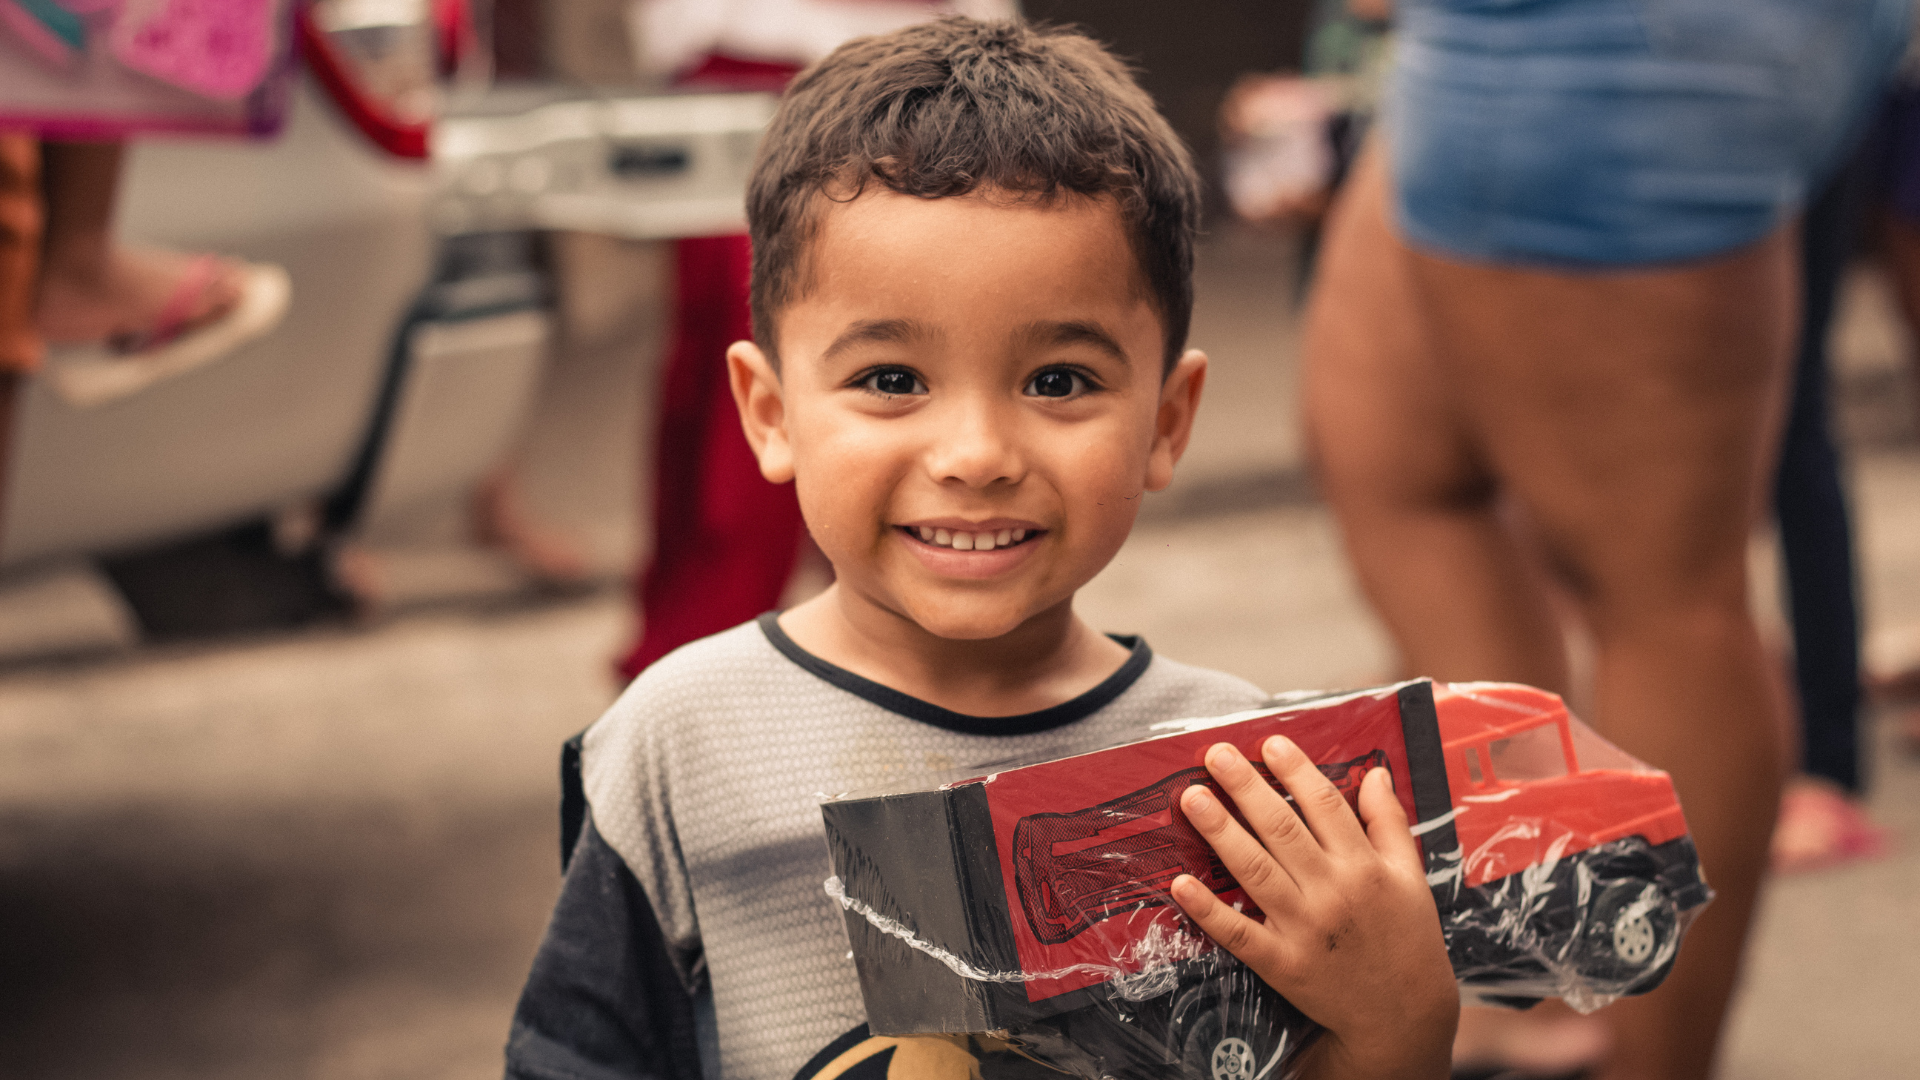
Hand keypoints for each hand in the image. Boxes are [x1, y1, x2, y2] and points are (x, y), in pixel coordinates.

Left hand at [1171, 737, 1456, 1079]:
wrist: (1404, 1013)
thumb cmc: (1407, 937)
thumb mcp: (1411, 876)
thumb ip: (1389, 822)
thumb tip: (1376, 773)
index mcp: (1365, 867)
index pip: (1325, 805)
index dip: (1295, 771)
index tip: (1269, 744)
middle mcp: (1333, 892)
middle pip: (1282, 829)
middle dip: (1245, 788)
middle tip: (1216, 755)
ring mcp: (1304, 929)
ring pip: (1256, 871)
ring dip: (1220, 832)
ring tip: (1192, 799)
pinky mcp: (1282, 964)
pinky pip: (1238, 933)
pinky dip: (1208, 909)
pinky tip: (1181, 883)